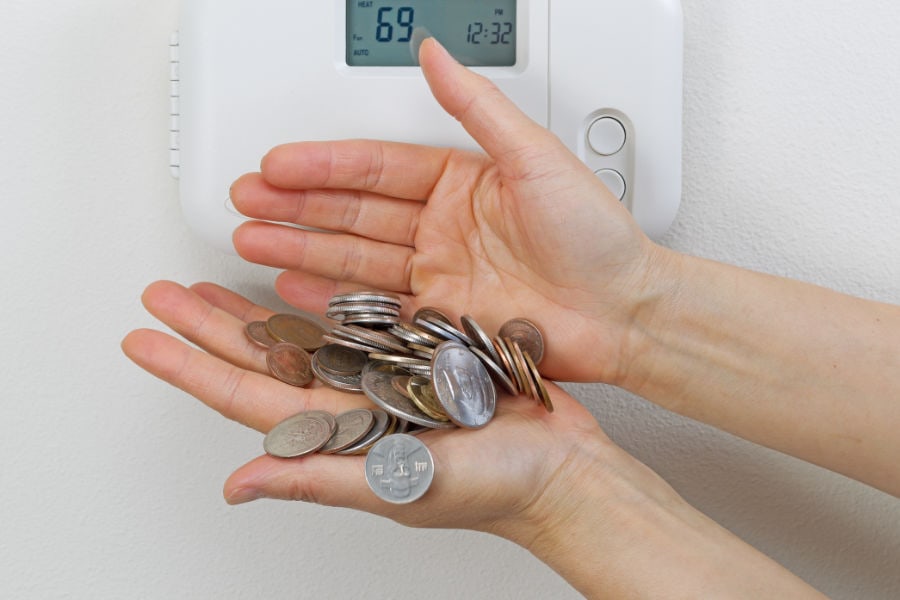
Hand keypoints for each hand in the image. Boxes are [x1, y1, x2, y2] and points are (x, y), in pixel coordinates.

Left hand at [122, 281, 822, 597]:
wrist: (563, 467)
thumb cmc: (494, 487)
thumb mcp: (401, 486)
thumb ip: (320, 478)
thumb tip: (242, 484)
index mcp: (339, 436)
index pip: (244, 399)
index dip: (191, 368)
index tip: (146, 339)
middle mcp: (353, 406)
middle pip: (262, 361)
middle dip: (208, 327)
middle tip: (165, 296)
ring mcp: (383, 380)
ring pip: (302, 336)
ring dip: (256, 310)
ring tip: (215, 281)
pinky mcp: (419, 358)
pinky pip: (356, 322)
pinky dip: (324, 300)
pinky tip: (301, 285)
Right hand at [229, 39, 667, 383]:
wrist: (622, 312)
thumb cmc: (595, 237)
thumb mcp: (534, 155)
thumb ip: (476, 106)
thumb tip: (434, 52)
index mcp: (460, 180)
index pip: (376, 167)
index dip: (323, 166)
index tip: (278, 164)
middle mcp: (442, 226)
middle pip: (353, 211)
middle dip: (296, 205)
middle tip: (245, 200)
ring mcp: (437, 272)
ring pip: (354, 256)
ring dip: (300, 247)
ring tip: (251, 239)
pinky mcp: (438, 317)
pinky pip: (374, 305)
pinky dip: (332, 296)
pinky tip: (294, 284)